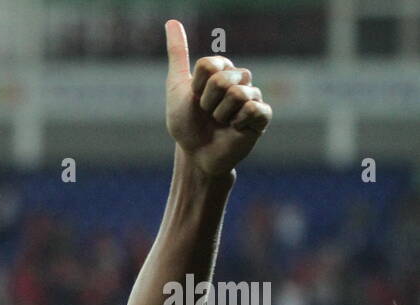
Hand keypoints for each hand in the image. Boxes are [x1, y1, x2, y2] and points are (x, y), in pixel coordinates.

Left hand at [164, 20, 270, 177]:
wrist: (196, 154)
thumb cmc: (186, 123)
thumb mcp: (176, 87)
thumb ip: (177, 54)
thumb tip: (171, 21)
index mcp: (222, 69)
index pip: (209, 65)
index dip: (196, 87)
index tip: (194, 99)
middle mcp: (240, 79)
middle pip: (222, 79)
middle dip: (206, 103)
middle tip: (207, 115)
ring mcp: (253, 96)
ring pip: (236, 94)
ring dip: (220, 115)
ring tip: (220, 123)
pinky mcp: (262, 116)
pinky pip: (252, 109)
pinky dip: (237, 123)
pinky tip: (235, 129)